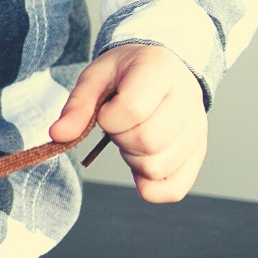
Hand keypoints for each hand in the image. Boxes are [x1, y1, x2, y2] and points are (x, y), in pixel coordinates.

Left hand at [49, 44, 207, 202]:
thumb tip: (58, 135)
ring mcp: (198, 128)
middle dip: (120, 140)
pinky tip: (140, 163)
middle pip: (147, 142)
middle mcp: (188, 99)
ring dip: (133, 160)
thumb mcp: (96, 76)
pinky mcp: (199, 152)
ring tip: (133, 136)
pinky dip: (149, 186)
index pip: (133, 110)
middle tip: (119, 125)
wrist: (162, 68)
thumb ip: (78, 105)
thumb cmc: (127, 73)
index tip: (107, 111)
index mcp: (160, 72)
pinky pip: (174, 189)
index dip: (108, 118)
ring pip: (158, 167)